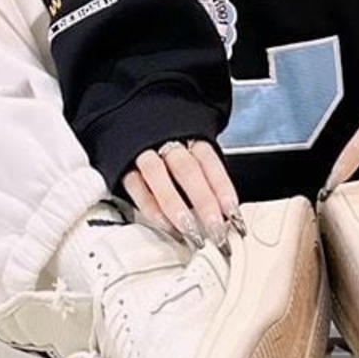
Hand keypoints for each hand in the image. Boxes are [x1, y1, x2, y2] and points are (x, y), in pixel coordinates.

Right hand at [121, 138, 244, 250]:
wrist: (132, 124)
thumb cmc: (171, 149)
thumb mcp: (193, 153)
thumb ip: (206, 177)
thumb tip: (227, 213)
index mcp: (190, 137)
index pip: (210, 162)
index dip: (223, 191)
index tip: (235, 218)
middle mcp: (168, 144)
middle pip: (188, 170)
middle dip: (204, 203)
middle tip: (217, 232)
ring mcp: (144, 155)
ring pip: (158, 176)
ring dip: (176, 207)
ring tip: (191, 233)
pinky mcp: (123, 169)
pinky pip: (137, 189)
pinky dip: (152, 209)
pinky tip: (167, 227)